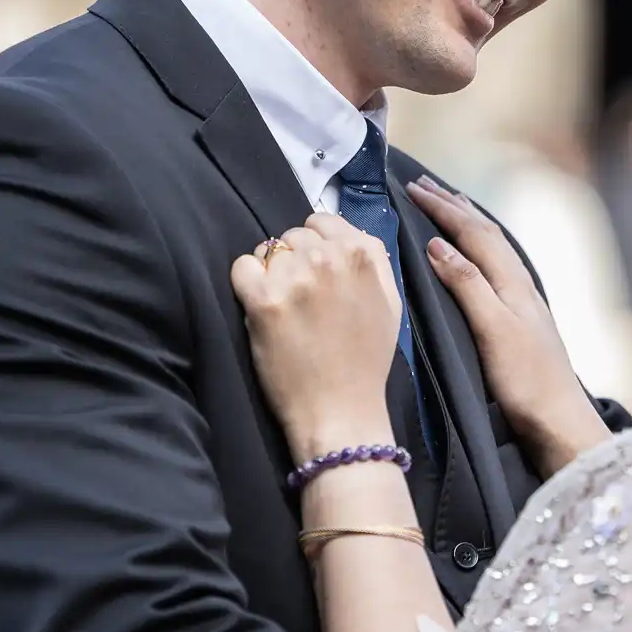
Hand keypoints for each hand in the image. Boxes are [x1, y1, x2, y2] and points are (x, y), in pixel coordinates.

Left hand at [231, 214, 399, 460]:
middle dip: (293, 258)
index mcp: (362, 254)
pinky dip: (246, 281)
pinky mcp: (263, 301)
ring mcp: (295, 278)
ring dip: (270, 271)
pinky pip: (242, 266)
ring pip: (268, 249)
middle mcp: (329, 258)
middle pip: (293, 235)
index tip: (313, 267)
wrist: (340, 410)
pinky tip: (261, 304)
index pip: (323, 221)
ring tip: (281, 302)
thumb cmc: (366, 362)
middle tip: (299, 293)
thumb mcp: (389, 303)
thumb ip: (373, 262)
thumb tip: (349, 237)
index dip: (315, 243)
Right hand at [406, 176, 605, 470]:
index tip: (411, 188)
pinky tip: (474, 257)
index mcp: (513, 283)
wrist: (560, 422)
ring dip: (467, 223)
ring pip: (492, 248)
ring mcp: (523, 303)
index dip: (442, 208)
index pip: (474, 232)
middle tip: (423, 185)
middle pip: (485, 233)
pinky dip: (477, 249)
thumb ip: (468, 285)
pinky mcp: (520, 321)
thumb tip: (439, 244)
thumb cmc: (526, 381)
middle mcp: (520, 285)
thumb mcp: (493, 331)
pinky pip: (494, 268)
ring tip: (447, 206)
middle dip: (453, 206)